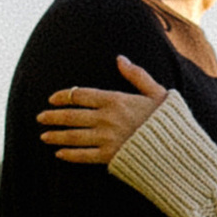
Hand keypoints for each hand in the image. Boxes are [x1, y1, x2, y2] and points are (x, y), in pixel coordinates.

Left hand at [39, 54, 171, 166]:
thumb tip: (120, 59)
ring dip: (56, 136)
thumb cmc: (169, 120)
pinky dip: (70, 156)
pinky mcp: (110, 157)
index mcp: (116, 100)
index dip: (64, 96)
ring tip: (43, 136)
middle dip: (53, 116)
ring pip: (74, 136)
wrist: (178, 150)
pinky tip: (60, 154)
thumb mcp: (157, 92)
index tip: (52, 98)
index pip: (81, 95)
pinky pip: (84, 156)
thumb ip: (137, 75)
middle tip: (39, 117)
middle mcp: (107, 119)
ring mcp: (107, 139)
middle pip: (72, 116)